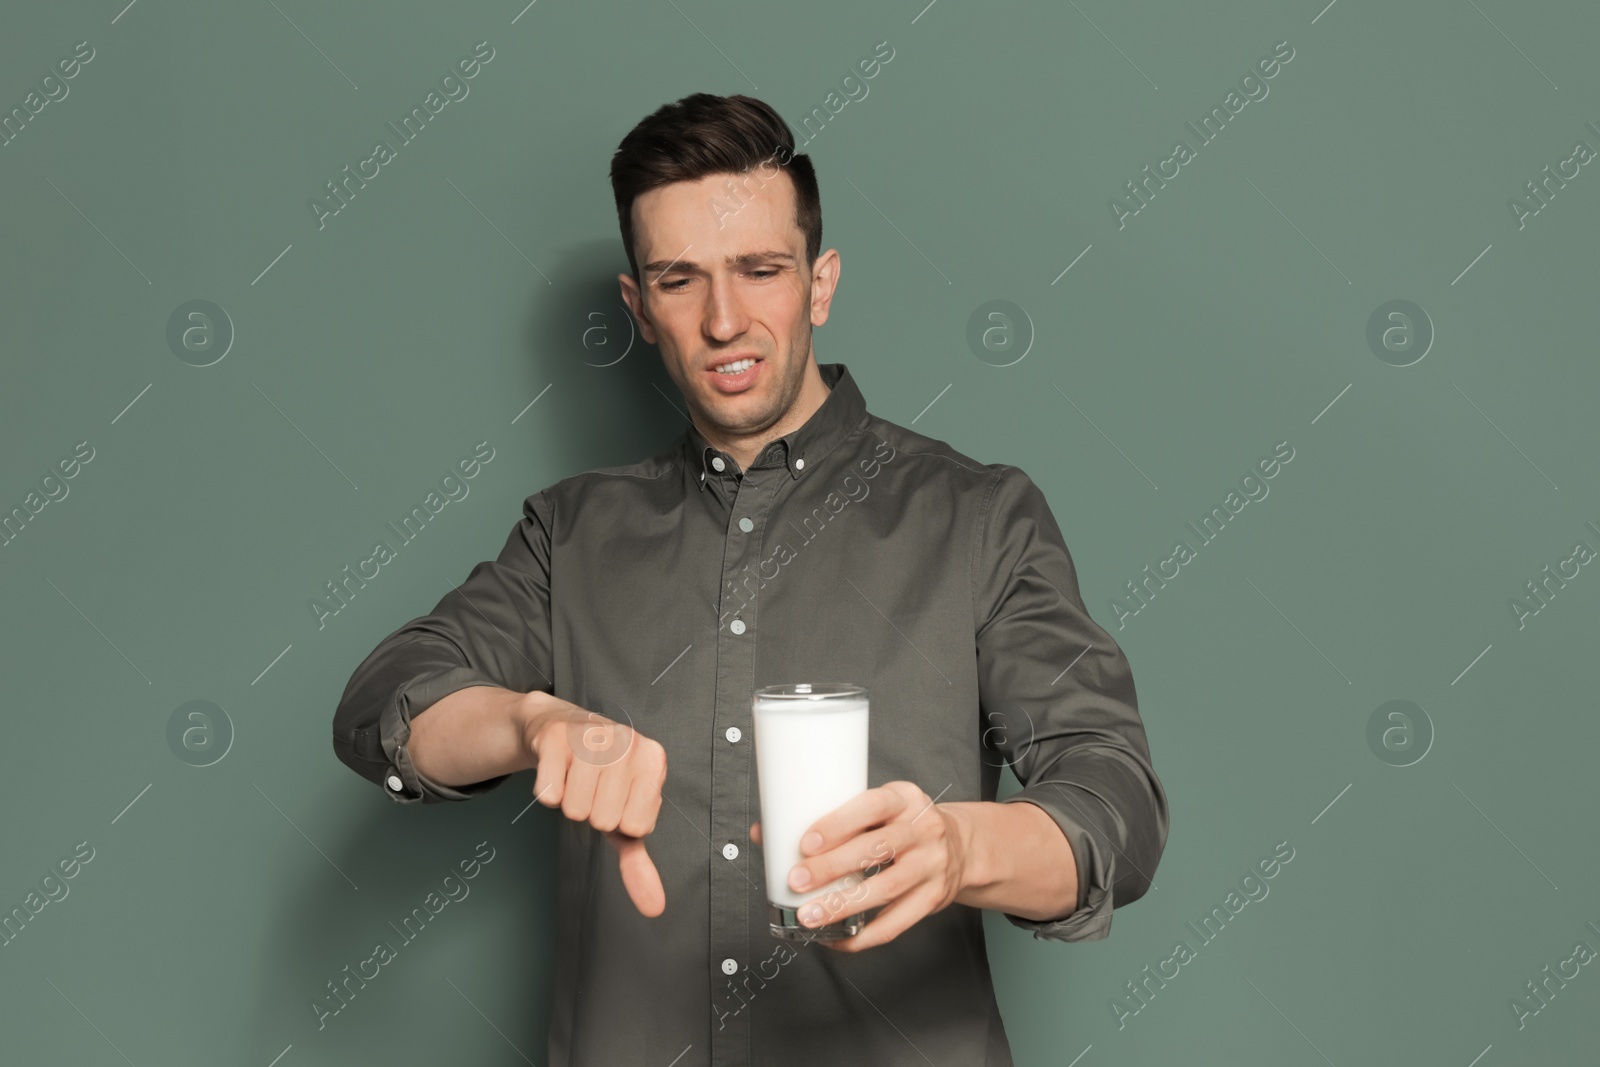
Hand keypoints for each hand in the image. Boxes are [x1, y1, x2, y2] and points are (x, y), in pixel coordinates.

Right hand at [525, 699, 667, 917]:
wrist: (564, 729)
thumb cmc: (603, 778)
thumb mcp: (625, 814)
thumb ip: (639, 863)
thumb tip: (655, 908)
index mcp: (654, 760)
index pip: (637, 827)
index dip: (620, 822)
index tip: (617, 799)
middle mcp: (628, 743)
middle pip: (603, 819)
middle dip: (592, 812)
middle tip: (593, 788)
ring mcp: (592, 736)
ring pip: (574, 808)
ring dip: (570, 803)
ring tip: (576, 779)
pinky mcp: (556, 736)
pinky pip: (548, 793)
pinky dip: (548, 791)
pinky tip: (557, 771)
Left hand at [749, 780, 969, 951]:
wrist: (961, 846)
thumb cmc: (903, 824)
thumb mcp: (877, 809)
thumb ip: (830, 819)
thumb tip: (764, 832)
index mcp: (905, 798)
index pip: (871, 806)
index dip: (837, 824)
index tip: (805, 842)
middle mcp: (923, 829)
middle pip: (876, 849)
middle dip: (831, 867)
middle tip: (796, 881)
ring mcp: (932, 865)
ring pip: (886, 888)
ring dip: (843, 905)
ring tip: (809, 916)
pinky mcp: (934, 898)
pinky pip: (897, 923)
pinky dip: (864, 936)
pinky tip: (837, 939)